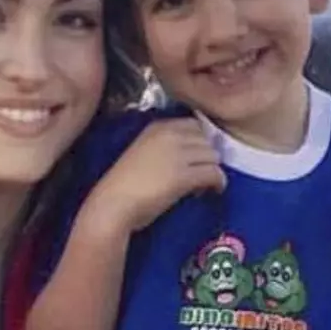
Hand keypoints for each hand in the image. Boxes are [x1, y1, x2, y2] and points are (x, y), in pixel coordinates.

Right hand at [89, 118, 225, 234]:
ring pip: (213, 156)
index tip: (194, 159)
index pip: (193, 125)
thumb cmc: (121, 185)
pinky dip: (218, 183)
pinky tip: (211, 192)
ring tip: (201, 186)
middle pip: (206, 140)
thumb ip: (162, 148)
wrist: (113, 204)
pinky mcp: (184, 175)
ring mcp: (178, 154)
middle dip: (206, 158)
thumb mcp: (142, 153)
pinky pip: (214, 173)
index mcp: (157, 127)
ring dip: (212, 171)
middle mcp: (170, 135)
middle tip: (199, 175)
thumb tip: (188, 157)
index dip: (199, 143)